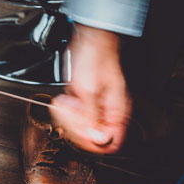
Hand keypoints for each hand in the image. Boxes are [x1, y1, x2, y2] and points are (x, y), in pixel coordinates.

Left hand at [50, 24, 131, 153]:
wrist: (90, 41)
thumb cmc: (94, 59)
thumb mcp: (89, 90)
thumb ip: (92, 117)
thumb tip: (97, 139)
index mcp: (117, 111)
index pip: (111, 142)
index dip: (93, 142)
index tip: (79, 132)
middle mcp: (110, 112)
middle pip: (93, 137)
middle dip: (76, 126)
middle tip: (69, 112)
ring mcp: (99, 108)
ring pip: (83, 127)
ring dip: (70, 119)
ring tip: (65, 104)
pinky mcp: (89, 102)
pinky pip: (78, 116)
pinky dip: (69, 112)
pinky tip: (66, 102)